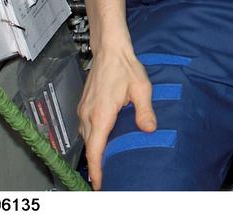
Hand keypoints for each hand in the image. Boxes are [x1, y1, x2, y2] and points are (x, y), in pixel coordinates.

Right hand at [77, 48, 155, 189]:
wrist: (109, 50)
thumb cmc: (125, 66)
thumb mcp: (141, 88)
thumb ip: (144, 111)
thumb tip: (149, 129)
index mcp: (100, 114)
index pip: (95, 150)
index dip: (96, 169)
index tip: (99, 183)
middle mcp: (88, 115)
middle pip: (89, 147)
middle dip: (96, 164)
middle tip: (107, 177)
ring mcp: (83, 110)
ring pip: (86, 138)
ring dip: (94, 150)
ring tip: (106, 163)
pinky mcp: (84, 106)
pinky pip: (86, 128)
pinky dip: (93, 138)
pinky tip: (104, 140)